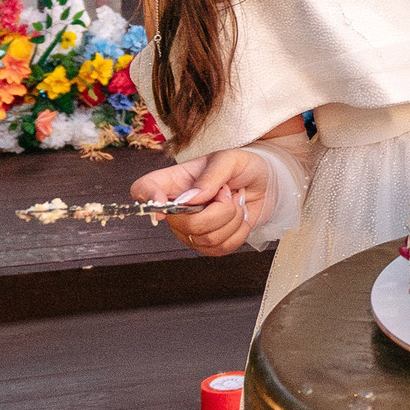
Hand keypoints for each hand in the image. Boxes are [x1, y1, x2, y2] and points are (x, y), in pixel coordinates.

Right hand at [131, 148, 270, 256]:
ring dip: (232, 219)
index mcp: (175, 181)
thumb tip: (189, 198)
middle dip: (217, 210)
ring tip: (234, 202)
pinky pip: (220, 249)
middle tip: (227, 192)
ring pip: (204, 239)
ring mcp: (192, 229)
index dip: (149, 198)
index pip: (143, 189)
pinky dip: (238, 233)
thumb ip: (210, 177)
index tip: (168, 202)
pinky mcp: (209, 244)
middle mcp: (178, 208)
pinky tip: (239, 218)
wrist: (267, 182)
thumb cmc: (244, 167)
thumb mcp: (230, 160)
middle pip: (182, 224)